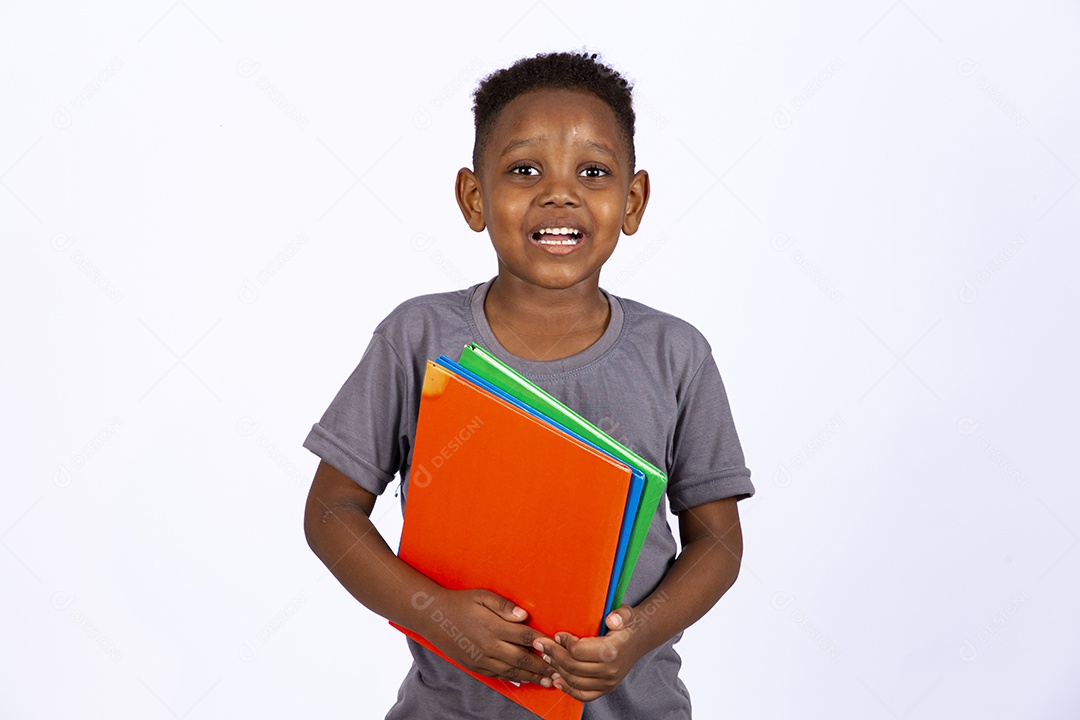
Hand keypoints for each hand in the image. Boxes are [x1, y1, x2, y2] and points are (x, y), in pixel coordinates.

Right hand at [419, 588, 555, 686]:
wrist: (433, 617)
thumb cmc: (461, 602)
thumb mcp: (482, 596)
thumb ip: (504, 605)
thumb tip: (524, 615)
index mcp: (493, 627)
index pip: (525, 637)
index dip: (543, 643)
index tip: (557, 647)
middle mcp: (489, 646)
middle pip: (522, 659)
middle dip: (543, 666)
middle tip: (559, 672)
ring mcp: (482, 659)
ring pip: (512, 671)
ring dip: (532, 677)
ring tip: (547, 681)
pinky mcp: (475, 666)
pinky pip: (499, 675)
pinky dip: (514, 678)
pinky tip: (524, 680)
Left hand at [533, 605, 645, 700]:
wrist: (640, 638)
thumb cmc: (628, 624)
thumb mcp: (627, 613)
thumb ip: (621, 615)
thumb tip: (612, 620)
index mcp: (612, 651)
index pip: (578, 651)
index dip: (563, 643)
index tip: (557, 634)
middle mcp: (610, 670)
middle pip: (572, 666)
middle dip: (553, 654)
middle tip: (541, 644)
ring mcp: (608, 682)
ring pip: (574, 681)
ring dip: (557, 669)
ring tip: (547, 656)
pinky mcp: (606, 688)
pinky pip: (584, 695)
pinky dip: (568, 689)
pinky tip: (557, 679)